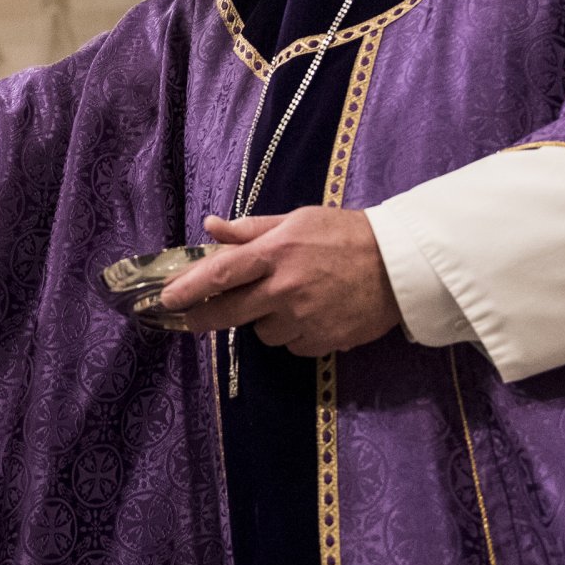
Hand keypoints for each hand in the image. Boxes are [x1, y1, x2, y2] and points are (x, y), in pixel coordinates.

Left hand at [154, 208, 401, 356]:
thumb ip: (252, 229)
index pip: (220, 273)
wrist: (400, 267)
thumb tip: (211, 228)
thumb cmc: (345, 235)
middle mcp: (284, 289)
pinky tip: (311, 313)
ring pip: (261, 332)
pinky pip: (290, 344)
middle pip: (227, 313)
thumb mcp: (298, 220)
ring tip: (288, 299)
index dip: (188, 288)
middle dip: (201, 318)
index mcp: (276, 253)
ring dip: (262, 320)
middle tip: (188, 319)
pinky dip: (292, 332)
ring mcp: (303, 320)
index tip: (164, 299)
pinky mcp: (320, 343)